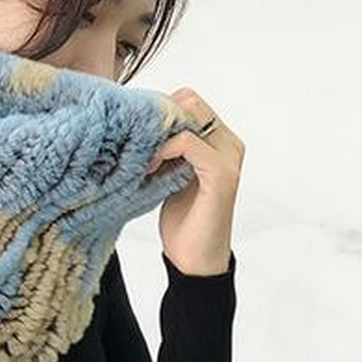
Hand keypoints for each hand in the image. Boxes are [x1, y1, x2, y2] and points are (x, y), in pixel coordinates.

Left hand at [145, 87, 244, 275]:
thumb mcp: (170, 175)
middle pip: (188, 100)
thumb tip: (138, 125)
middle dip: (156, 118)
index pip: (186, 101)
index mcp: (219, 141)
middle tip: (136, 143)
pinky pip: (188, 142)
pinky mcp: (221, 175)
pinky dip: (163, 150)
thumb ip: (167, 149)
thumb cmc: (182, 220)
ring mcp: (228, 158)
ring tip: (142, 159)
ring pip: (188, 114)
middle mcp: (228, 143)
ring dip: (157, 132)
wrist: (194, 261)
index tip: (133, 134)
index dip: (157, 112)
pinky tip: (148, 169)